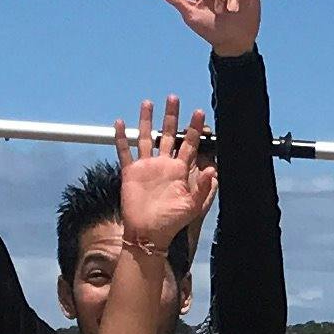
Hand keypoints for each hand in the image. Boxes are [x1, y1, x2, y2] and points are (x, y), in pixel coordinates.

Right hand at [111, 100, 218, 261]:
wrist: (148, 234)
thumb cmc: (171, 222)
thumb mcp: (192, 206)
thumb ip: (204, 188)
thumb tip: (213, 170)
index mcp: (180, 171)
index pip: (190, 144)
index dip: (195, 129)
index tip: (199, 113)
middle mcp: (164, 165)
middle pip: (168, 134)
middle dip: (171, 117)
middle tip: (174, 98)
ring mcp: (146, 167)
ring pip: (146, 138)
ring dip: (147, 121)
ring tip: (148, 103)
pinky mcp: (130, 172)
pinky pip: (125, 151)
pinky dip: (122, 137)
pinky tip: (120, 123)